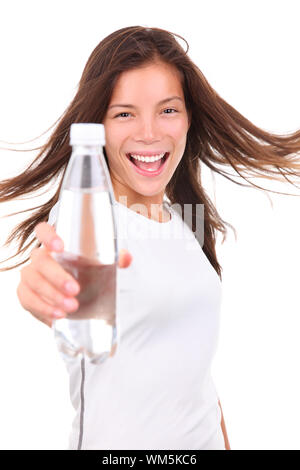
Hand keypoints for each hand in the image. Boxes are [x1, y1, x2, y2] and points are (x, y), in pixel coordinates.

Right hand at [17, 222, 131, 326]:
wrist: (90, 305)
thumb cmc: (95, 280)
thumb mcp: (109, 270)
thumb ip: (118, 261)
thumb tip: (126, 257)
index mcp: (57, 245)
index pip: (43, 230)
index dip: (48, 236)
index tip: (60, 247)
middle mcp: (41, 257)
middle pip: (39, 260)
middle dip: (56, 276)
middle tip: (75, 290)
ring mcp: (31, 275)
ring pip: (32, 280)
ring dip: (51, 295)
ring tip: (71, 307)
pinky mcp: (26, 294)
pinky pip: (26, 299)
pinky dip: (42, 307)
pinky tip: (58, 315)